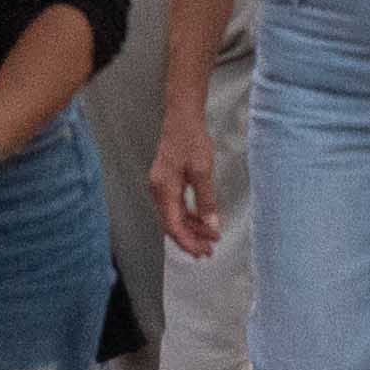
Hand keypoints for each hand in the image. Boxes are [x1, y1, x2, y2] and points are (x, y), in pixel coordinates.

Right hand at [151, 124, 220, 262]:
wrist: (182, 118)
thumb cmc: (191, 141)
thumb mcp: (203, 172)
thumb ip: (206, 201)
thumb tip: (211, 226)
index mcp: (164, 190)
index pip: (173, 226)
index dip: (188, 242)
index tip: (203, 252)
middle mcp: (158, 191)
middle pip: (172, 224)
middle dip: (190, 239)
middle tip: (208, 251)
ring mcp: (161, 187)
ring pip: (174, 216)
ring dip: (191, 228)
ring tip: (209, 239)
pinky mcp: (167, 182)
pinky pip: (176, 206)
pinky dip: (189, 216)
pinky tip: (202, 221)